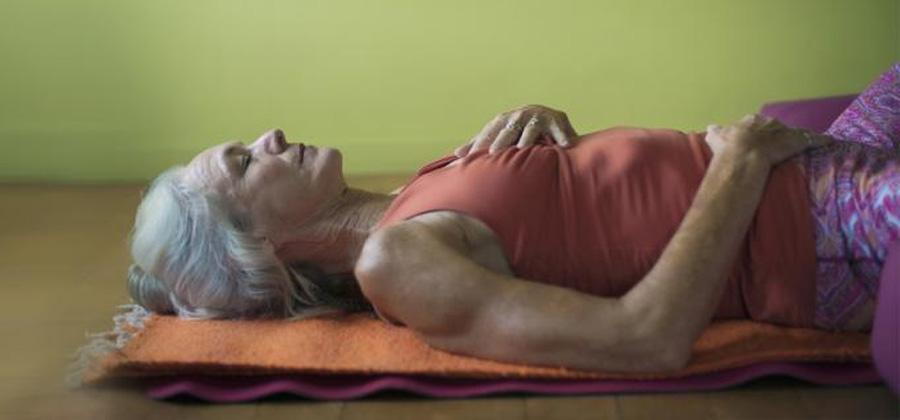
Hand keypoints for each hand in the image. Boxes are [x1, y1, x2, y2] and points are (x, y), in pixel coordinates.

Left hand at [454, 104, 578, 156]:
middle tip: (494, 152)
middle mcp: (520, 116)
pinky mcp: (558, 119)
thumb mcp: (500, 135)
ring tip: (523, 147)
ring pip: (531, 128)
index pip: (490, 132)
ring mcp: (539, 116)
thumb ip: (479, 143)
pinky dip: (561, 136)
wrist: (549, 119)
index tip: (470, 156)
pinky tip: (564, 146)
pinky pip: (558, 129)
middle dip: (501, 140)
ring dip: (528, 137)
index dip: (481, 143)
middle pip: (508, 129)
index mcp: (504, 120)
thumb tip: (456, 154)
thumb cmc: (519, 132)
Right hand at [705, 114, 833, 165]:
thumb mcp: (716, 138)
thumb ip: (715, 132)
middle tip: (777, 142)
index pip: (754, 123)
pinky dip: (821, 140)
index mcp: (748, 122)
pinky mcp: (798, 141)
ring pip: (793, 132)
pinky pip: (813, 139)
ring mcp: (783, 131)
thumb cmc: (728, 149)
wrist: (742, 155)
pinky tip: (830, 141)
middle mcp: (767, 123)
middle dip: (777, 133)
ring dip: (799, 136)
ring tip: (804, 141)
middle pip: (775, 126)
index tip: (757, 138)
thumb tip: (710, 126)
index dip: (756, 131)